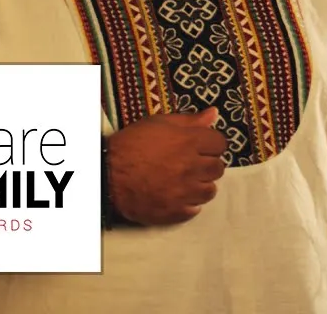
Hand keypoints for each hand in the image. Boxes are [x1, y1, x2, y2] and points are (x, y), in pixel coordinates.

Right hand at [107, 107, 227, 225]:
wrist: (106, 175)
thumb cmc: (130, 145)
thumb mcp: (158, 123)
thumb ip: (189, 120)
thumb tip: (213, 114)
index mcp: (189, 142)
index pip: (220, 144)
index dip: (211, 144)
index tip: (200, 147)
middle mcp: (191, 168)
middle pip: (218, 168)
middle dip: (207, 164)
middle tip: (191, 164)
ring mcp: (184, 192)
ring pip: (210, 191)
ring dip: (201, 185)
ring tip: (184, 181)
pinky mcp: (174, 212)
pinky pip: (194, 210)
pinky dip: (189, 204)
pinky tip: (177, 196)